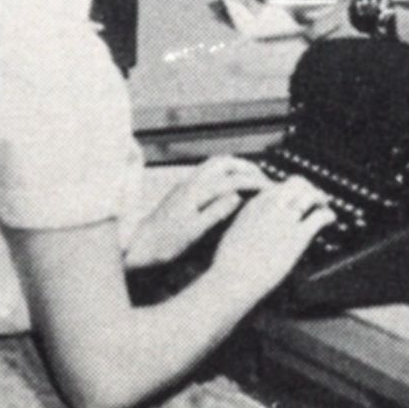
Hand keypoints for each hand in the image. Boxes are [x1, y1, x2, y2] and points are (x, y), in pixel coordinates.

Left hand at [126, 156, 273, 267]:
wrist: (139, 245)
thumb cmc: (165, 243)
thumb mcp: (193, 232)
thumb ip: (215, 212)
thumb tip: (236, 196)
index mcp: (195, 191)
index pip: (231, 179)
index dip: (253, 181)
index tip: (270, 189)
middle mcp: (189, 183)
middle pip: (222, 162)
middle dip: (245, 166)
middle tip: (263, 178)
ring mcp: (184, 185)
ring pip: (213, 165)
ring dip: (234, 168)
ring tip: (250, 179)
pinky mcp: (181, 192)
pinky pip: (207, 174)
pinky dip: (224, 174)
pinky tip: (229, 188)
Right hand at [210, 176, 334, 297]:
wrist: (232, 278)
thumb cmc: (229, 261)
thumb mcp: (234, 229)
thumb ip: (248, 219)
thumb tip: (255, 221)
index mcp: (255, 203)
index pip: (279, 185)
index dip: (292, 189)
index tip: (297, 195)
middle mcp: (271, 205)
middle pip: (297, 183)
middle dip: (309, 188)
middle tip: (315, 197)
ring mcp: (285, 219)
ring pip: (311, 195)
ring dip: (321, 198)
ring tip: (324, 205)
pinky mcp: (298, 236)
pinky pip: (319, 217)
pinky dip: (328, 215)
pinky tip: (330, 219)